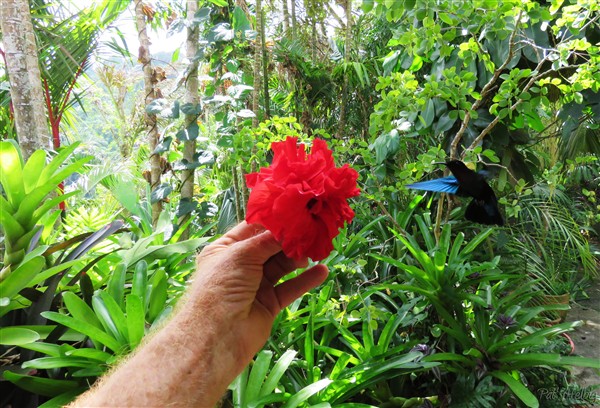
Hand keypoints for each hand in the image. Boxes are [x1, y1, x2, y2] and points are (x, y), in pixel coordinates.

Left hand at [185, 221, 328, 371]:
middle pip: (269, 247)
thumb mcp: (241, 254)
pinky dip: (306, 279)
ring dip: (297, 258)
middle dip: (289, 239)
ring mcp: (255, 285)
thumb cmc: (222, 287)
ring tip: (314, 250)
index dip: (272, 221)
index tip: (295, 211)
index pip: (251, 229)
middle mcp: (239, 266)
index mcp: (224, 249)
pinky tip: (322, 270)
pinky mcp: (269, 303)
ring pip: (281, 266)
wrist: (218, 336)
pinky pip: (290, 288)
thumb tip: (290, 226)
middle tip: (310, 230)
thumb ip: (268, 239)